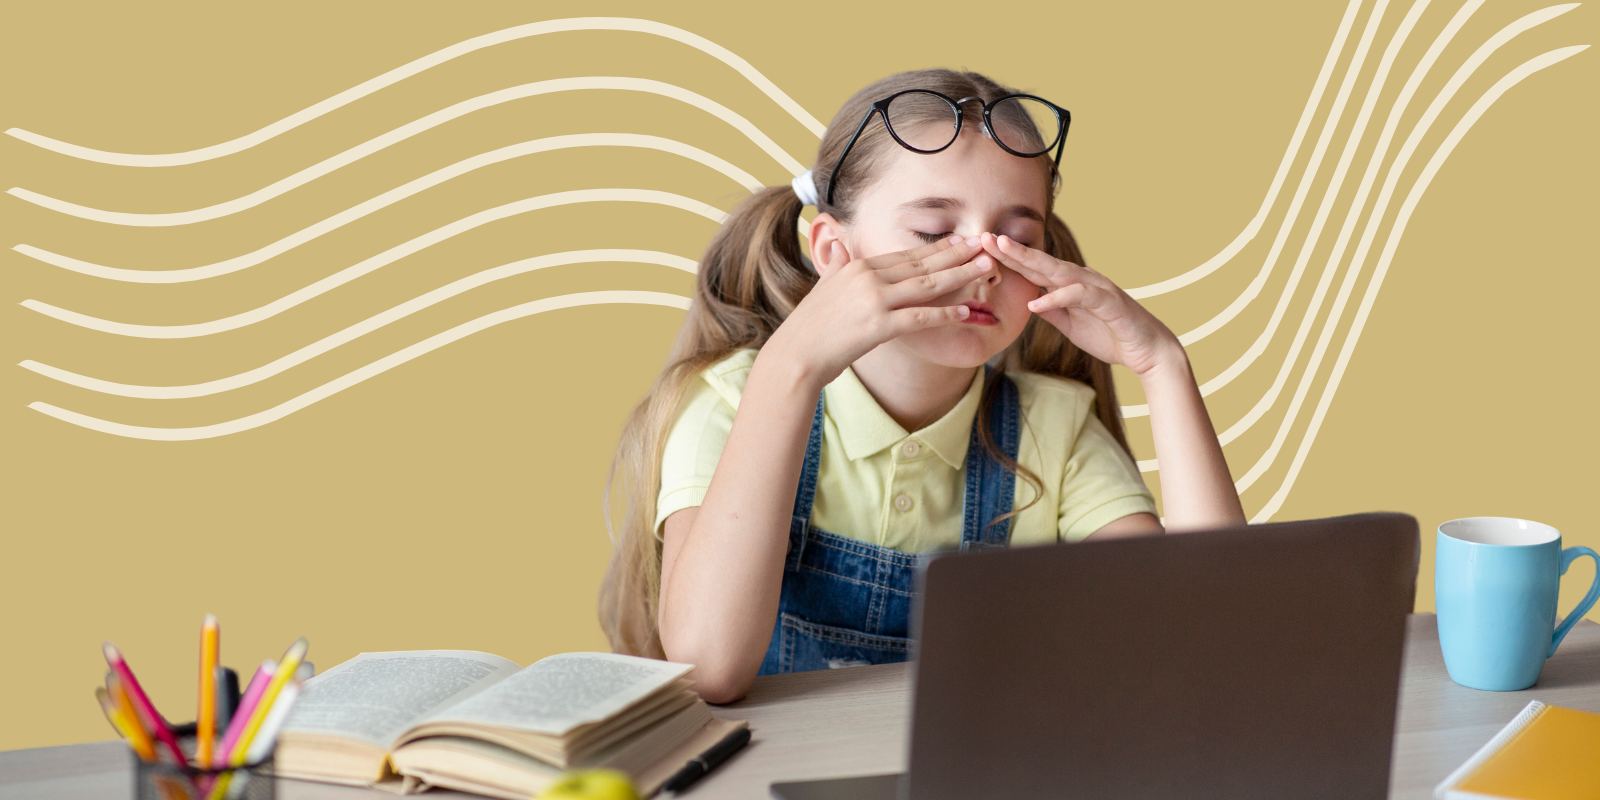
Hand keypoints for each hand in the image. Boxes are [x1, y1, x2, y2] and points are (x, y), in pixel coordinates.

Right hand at [766, 235, 992, 386]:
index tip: (961, 240)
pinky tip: (966, 311)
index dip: (937, 248)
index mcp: (857, 267)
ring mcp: (874, 301)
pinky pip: (919, 318)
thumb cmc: (809, 327)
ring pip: (927, 285)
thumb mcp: (824, 287)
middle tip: (985, 244)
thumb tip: (839, 245)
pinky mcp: (878, 326)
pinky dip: (944, 313)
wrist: (795, 355)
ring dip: (960, 275)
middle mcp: (868, 278)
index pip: (906, 255)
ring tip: (985, 267)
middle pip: (922, 264)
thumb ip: (836, 265)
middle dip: (957, 253)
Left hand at [978, 232, 1179, 376]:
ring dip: (1030, 259)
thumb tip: (1030, 301)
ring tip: (1003, 251)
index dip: (1007, 258)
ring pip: (1057, 269)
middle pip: (1040, 261)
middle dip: (1011, 249)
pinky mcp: (1108, 302)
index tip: (981, 249)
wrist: (1146, 351)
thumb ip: (1052, 310)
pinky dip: (1057, 297)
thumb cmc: (1110, 335)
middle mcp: (1081, 279)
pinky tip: (1036, 301)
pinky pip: (1079, 296)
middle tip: (984, 236)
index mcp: (1070, 285)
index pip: (1033, 268)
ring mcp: (1095, 287)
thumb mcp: (1071, 325)